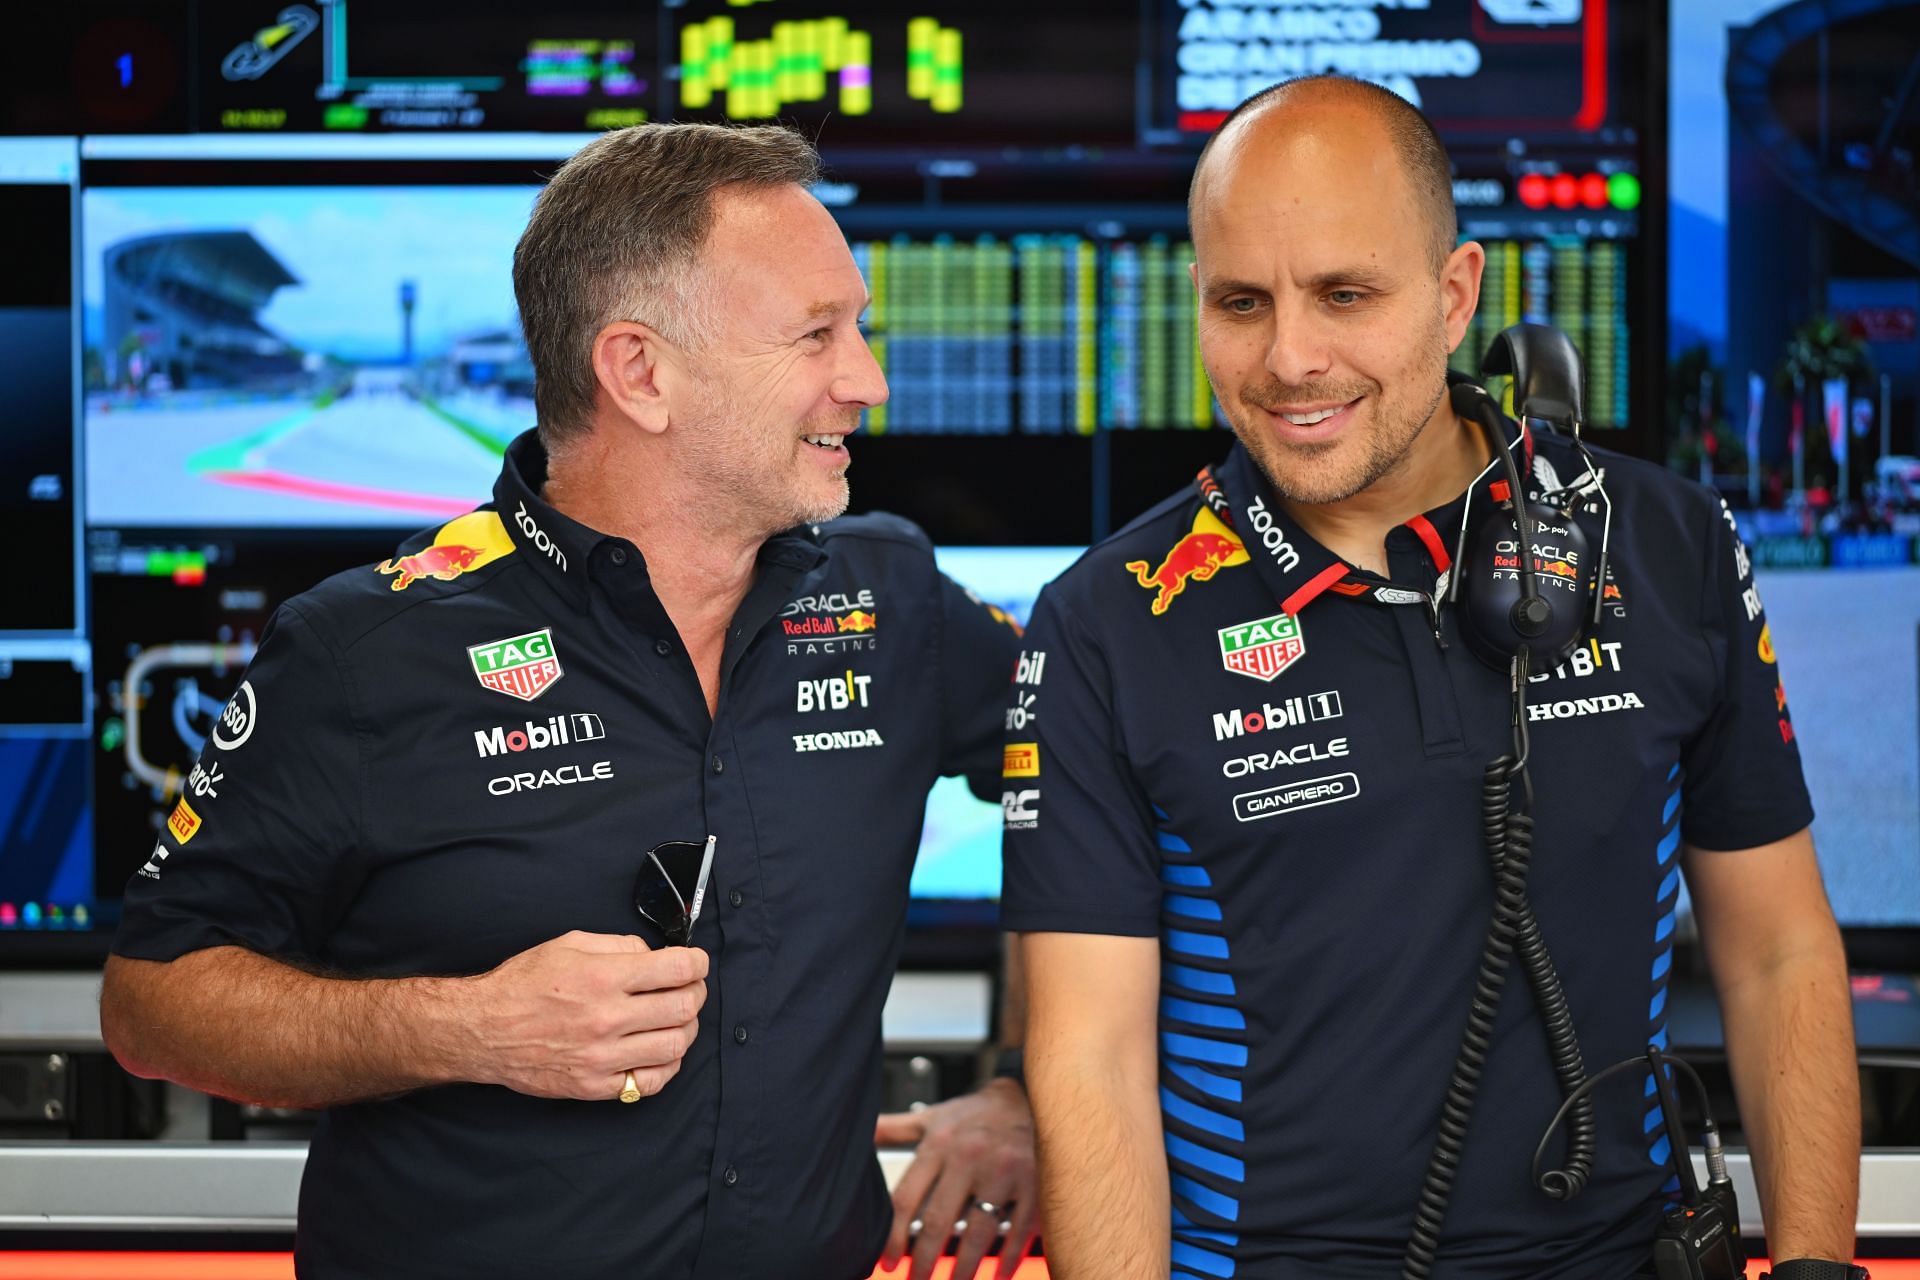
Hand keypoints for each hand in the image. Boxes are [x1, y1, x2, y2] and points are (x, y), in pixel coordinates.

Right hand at [459, 930, 706, 1100]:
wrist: (483, 1030)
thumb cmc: (523, 984)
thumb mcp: (569, 944)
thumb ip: (618, 945)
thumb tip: (654, 955)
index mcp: (603, 977)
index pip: (677, 969)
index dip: (697, 963)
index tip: (696, 962)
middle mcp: (607, 1018)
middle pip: (684, 1007)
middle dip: (697, 993)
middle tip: (690, 988)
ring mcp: (602, 1056)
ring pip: (674, 1046)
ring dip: (686, 1030)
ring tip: (677, 1019)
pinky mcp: (594, 1086)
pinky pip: (649, 1082)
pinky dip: (667, 1066)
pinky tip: (661, 1051)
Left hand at [875, 1078, 1038, 1279]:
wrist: (1030, 1094)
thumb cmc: (974, 1114)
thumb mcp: (931, 1117)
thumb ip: (893, 1128)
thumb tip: (857, 1131)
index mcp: (939, 1144)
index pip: (907, 1199)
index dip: (893, 1236)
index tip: (888, 1262)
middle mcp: (969, 1157)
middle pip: (939, 1222)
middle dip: (924, 1260)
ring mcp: (1004, 1170)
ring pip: (978, 1232)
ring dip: (966, 1267)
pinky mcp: (1034, 1182)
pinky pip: (1020, 1228)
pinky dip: (1010, 1256)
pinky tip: (1000, 1273)